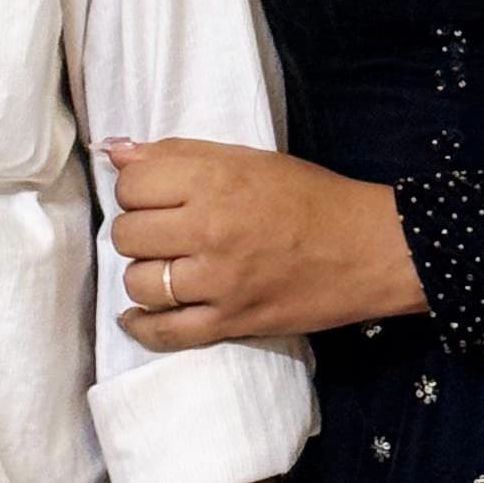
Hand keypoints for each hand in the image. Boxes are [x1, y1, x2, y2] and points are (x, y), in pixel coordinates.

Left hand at [108, 140, 422, 346]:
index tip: (155, 195)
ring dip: (145, 274)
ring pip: (138, 282)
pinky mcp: (230, 321)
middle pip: (127, 234)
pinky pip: (164, 332)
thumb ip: (178, 154)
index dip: (137, 188)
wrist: (369, 247)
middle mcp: (209, 229)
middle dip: (138, 230)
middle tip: (164, 230)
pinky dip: (141, 326)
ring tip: (166, 267)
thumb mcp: (247, 159)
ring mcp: (218, 281)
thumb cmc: (311, 195)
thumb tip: (114, 151)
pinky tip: (137, 315)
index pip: (131, 184)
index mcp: (213, 180)